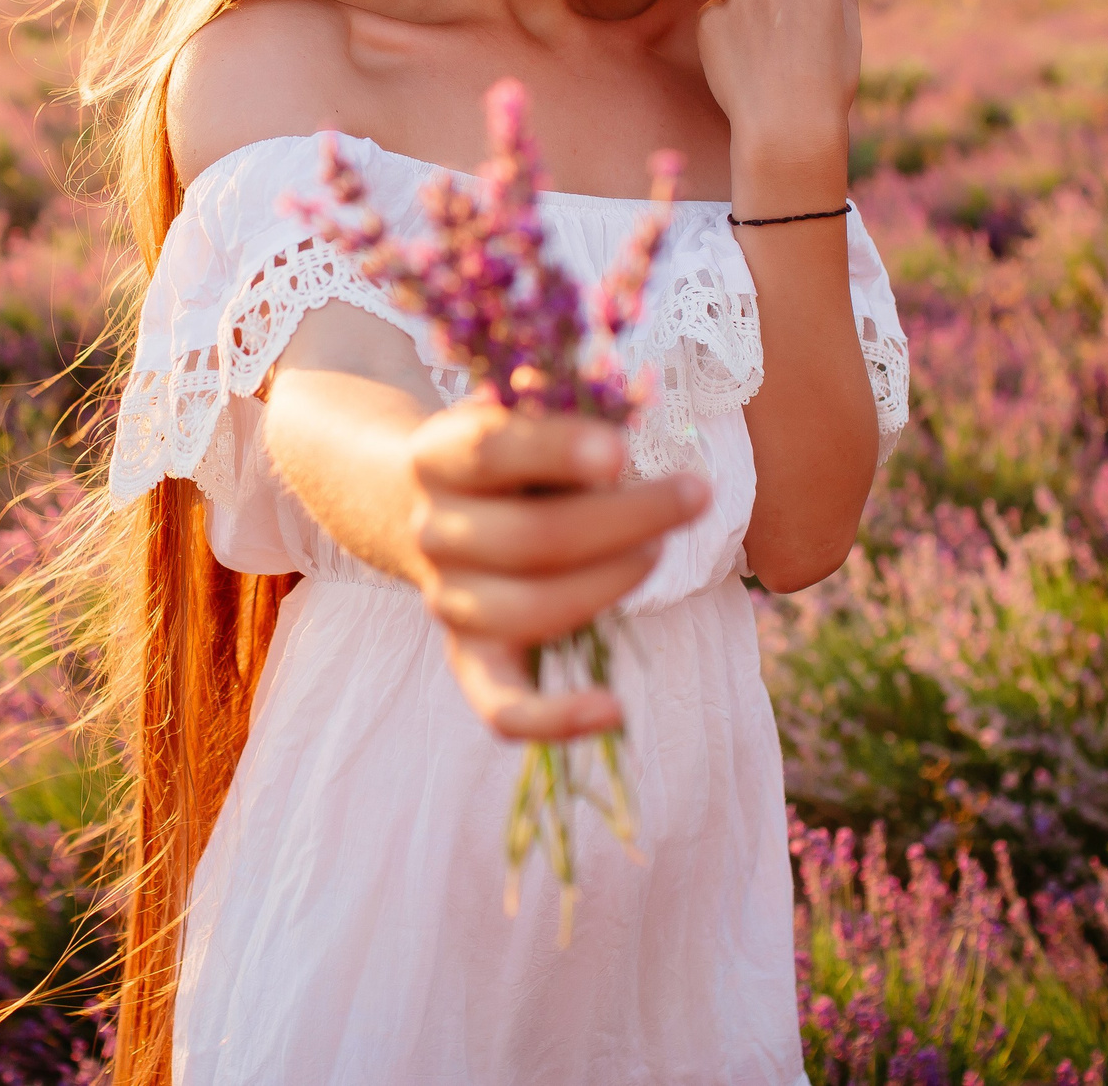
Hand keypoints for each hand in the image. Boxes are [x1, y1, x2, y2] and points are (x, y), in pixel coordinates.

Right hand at [403, 400, 707, 740]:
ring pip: (529, 611)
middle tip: (692, 496)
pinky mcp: (470, 658)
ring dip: (611, 584)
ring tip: (658, 555)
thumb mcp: (516, 409)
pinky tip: (614, 710)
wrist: (414, 503)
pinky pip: (501, 708)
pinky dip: (554, 718)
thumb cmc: (501, 452)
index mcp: (439, 455)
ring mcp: (447, 600)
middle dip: (627, 520)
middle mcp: (434, 530)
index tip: (622, 451)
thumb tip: (628, 390)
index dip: (558, 451)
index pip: (492, 451)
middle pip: (532, 538)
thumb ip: (560, 402)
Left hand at [695, 0, 861, 202]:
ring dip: (746, 18)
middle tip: (781, 41)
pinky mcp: (710, 18)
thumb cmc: (827, 87)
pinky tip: (741, 66)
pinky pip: (715, 18)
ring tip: (762, 61)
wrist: (786, 125)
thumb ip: (845, 1)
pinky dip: (723, 36)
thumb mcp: (849, 41)